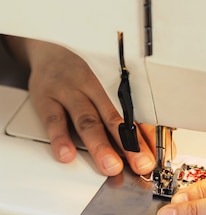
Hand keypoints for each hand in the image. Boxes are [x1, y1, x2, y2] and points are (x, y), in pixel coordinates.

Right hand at [8, 37, 155, 175]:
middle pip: (110, 118)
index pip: (128, 115)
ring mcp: (67, 93)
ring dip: (99, 145)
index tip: (151, 157)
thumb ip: (112, 111)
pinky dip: (60, 138)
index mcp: (106, 86)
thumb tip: (136, 141)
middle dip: (127, 145)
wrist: (47, 48)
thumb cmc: (76, 71)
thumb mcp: (97, 83)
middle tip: (140, 165)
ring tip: (109, 165)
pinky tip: (66, 154)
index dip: (141, 138)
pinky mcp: (45, 99)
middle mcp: (89, 88)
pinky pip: (53, 119)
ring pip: (85, 120)